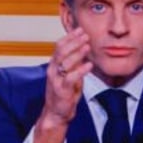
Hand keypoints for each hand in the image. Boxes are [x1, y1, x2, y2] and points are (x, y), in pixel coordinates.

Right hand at [33, 27, 92, 142]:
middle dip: (74, 41)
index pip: (59, 46)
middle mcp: (52, 70)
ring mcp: (56, 80)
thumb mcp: (69, 73)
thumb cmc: (64, 92)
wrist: (56, 113)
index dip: (69, 37)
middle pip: (61, 51)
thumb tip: (83, 47)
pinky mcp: (62, 90)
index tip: (80, 29)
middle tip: (85, 35)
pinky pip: (71, 78)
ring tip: (87, 46)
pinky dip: (80, 70)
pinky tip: (89, 65)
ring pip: (65, 62)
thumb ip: (74, 62)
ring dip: (77, 53)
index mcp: (54, 64)